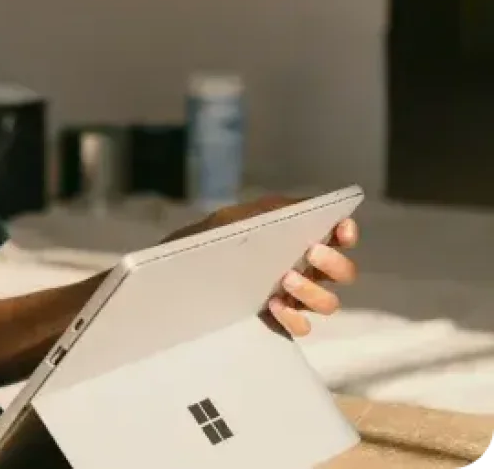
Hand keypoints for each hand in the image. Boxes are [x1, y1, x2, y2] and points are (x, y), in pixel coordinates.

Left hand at [168, 195, 359, 337]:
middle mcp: (308, 270)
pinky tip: (273, 305)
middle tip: (310, 253)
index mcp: (302, 240)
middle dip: (334, 263)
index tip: (341, 230)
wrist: (185, 269)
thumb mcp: (239, 217)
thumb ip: (273, 209)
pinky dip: (294, 317)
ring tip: (285, 280)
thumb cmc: (216, 238)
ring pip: (328, 302)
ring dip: (313, 292)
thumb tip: (308, 205)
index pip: (340, 236)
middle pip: (344, 272)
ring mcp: (297, 297)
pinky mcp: (281, 320)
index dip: (348, 232)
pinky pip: (303, 327)